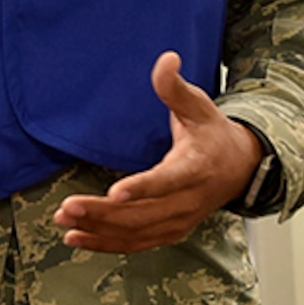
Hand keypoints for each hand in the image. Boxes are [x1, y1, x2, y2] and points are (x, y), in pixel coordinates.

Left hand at [53, 51, 261, 254]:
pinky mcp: (170, 232)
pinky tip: (75, 239)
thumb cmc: (212, 133)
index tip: (114, 192)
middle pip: (144, 214)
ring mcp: (180, 221)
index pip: (169, 181)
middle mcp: (189, 200)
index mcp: (197, 168)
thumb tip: (167, 59)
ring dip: (98, 230)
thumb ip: (175, 87)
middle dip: (104, 213)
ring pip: (137, 233)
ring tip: (64, 220)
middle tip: (68, 207)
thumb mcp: (199, 105)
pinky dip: (105, 244)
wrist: (239, 168)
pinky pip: (136, 244)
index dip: (143, 188)